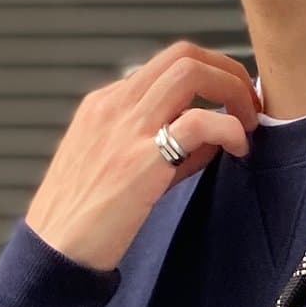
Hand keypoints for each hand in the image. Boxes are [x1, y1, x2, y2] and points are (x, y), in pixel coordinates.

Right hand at [25, 42, 259, 271]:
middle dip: (229, 71)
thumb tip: (215, 137)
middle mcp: (115, 105)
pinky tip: (239, 149)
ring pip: (190, 71)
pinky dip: (230, 129)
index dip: (209, 75)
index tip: (233, 100)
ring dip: (233, 90)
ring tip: (249, 123)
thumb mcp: (121, 170)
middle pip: (182, 54)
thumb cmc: (85, 222)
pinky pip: (199, 122)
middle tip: (251, 104)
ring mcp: (126, 127)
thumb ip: (167, 148)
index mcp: (106, 104)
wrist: (54, 252)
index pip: (166, 66)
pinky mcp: (141, 159)